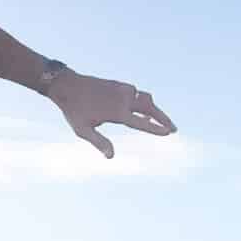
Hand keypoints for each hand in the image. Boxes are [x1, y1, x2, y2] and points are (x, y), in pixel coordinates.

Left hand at [49, 70, 176, 158]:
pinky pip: (136, 92)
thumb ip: (99, 142)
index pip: (142, 122)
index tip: (169, 132)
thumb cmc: (73, 110)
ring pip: (145, 98)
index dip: (156, 128)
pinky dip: (143, 100)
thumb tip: (111, 156)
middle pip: (150, 108)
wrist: (67, 85)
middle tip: (173, 128)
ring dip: (154, 108)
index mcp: (117, 112)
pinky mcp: (118, 84)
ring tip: (157, 120)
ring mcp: (121, 90)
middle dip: (163, 118)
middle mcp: (123, 99)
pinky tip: (139, 108)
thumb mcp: (83, 130)